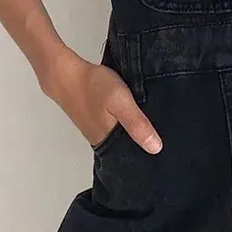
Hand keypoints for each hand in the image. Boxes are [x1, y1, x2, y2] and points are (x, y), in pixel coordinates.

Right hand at [37, 49, 162, 152]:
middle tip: (166, 140)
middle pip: (128, 149)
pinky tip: (135, 117)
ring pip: (121, 138)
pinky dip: (124, 125)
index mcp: (109, 141)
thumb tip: (155, 148)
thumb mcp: (120, 101)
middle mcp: (102, 140)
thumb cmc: (93, 85)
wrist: (65, 73)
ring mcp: (97, 130)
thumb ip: (137, 123)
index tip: (166, 156)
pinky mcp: (94, 120)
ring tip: (155, 129)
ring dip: (135, 135)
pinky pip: (114, 129)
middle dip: (144, 146)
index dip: (148, 158)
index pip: (132, 159)